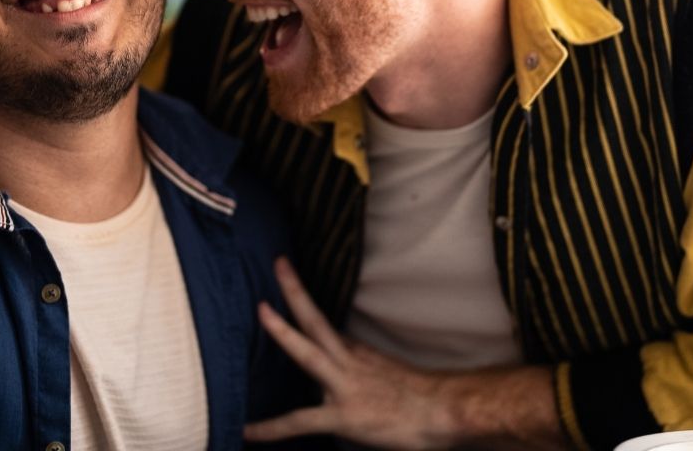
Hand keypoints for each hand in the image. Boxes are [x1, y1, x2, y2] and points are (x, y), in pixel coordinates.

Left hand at [244, 257, 451, 448]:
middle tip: (278, 262)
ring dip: (282, 330)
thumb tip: (348, 371)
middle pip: (317, 319)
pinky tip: (248, 431)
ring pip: (307, 352)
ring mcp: (344, 386)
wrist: (444, 412)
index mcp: (358, 353)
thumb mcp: (387, 373)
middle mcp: (349, 361)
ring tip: (259, 310)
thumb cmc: (422, 398)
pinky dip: (271, 428)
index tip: (287, 276)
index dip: (304, 303)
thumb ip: (362, 370)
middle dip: (295, 290)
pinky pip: (299, 421)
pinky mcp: (343, 416)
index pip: (325, 325)